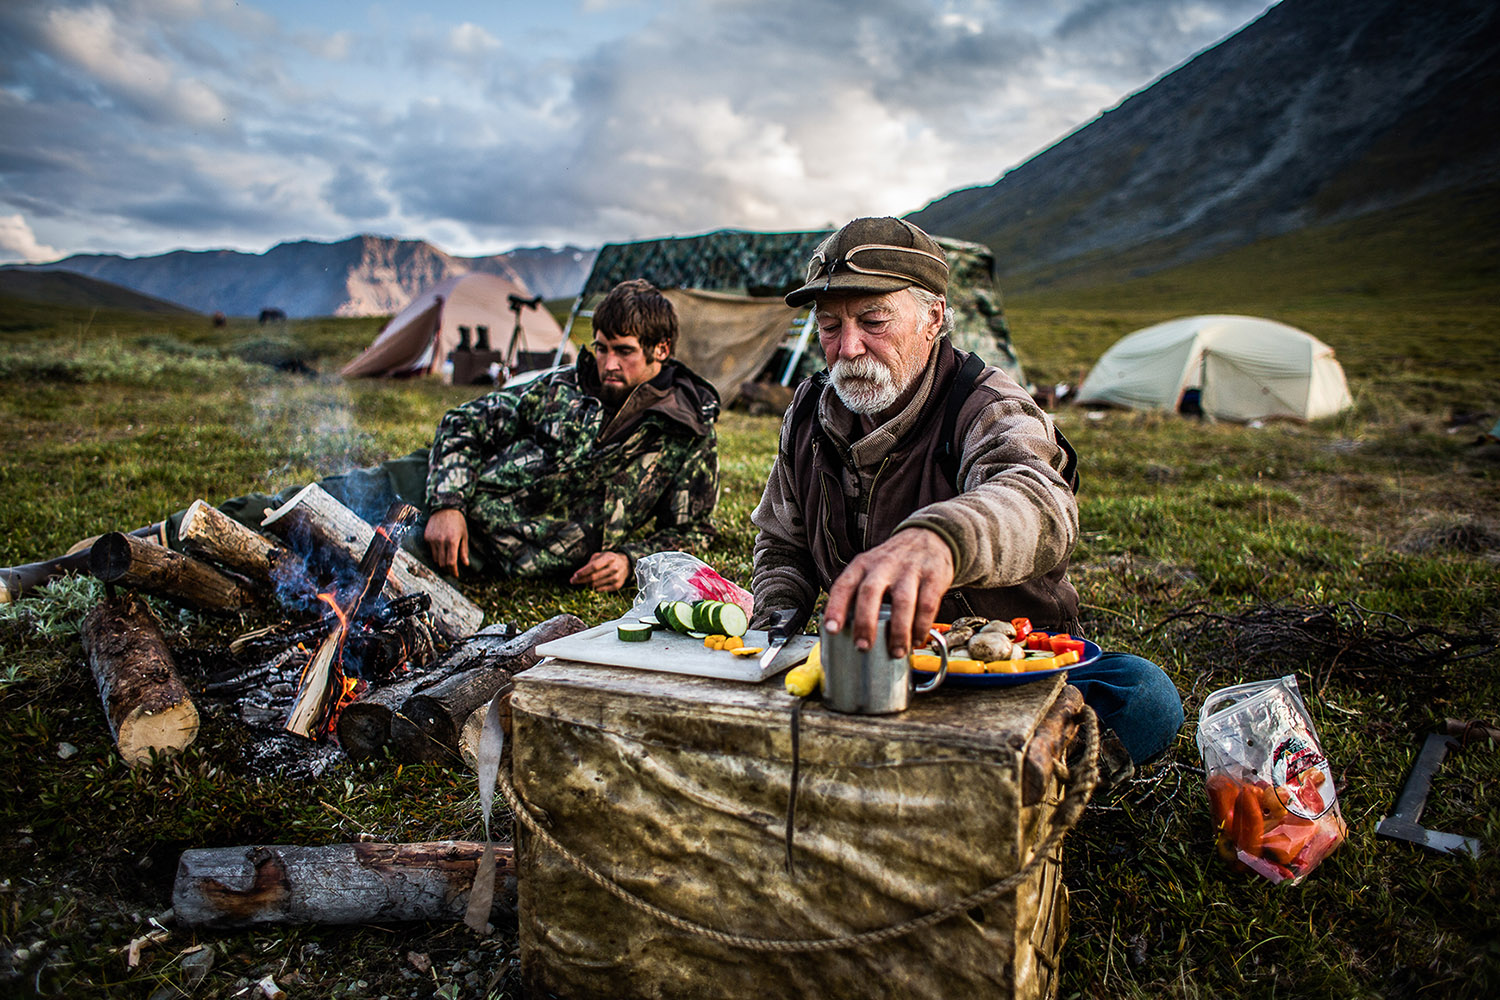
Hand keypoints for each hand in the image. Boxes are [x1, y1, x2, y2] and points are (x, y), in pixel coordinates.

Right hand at [424, 508, 469, 576]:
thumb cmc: (458, 521)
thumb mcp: (464, 535)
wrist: (445, 507)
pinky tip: (441, 551)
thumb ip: (464, 550)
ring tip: (447, 563)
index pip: (451, 562)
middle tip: (452, 571)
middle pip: (442, 563)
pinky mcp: (426, 537)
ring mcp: (432, 539)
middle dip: (448, 569)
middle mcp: (441, 541)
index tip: (456, 575)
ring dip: (442, 563)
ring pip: (436, 559)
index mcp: (452, 541)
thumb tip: (465, 564)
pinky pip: (431, 551)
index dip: (453, 571)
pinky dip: (436, 554)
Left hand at [570, 551, 630, 592]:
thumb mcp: (600, 555)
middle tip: (573, 581)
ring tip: (585, 581)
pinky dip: (595, 588)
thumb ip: (590, 562)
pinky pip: (601, 590)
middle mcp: (614, 568)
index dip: (583, 572)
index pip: (594, 566)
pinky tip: (594, 584)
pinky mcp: (617, 585)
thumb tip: (578, 574)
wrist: (625, 564)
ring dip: (588, 584)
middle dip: (581, 580)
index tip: (575, 575)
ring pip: (596, 584)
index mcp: (609, 558)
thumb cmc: (609, 559)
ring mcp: (616, 578)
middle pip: (594, 577)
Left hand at [823, 528, 953, 658]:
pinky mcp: (933, 577)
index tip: (831, 629)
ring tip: (896, 652)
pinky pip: (927, 604)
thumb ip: (858, 595)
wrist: (927, 538)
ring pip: (902, 601)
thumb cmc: (892, 564)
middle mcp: (883, 565)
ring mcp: (909, 570)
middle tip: (863, 646)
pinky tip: (916, 639)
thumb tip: (845, 636)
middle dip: (865, 622)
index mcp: (862, 565)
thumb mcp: (870, 570)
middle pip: (870, 592)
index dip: (835, 607)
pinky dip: (921, 626)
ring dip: (898, 631)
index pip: (844, 585)